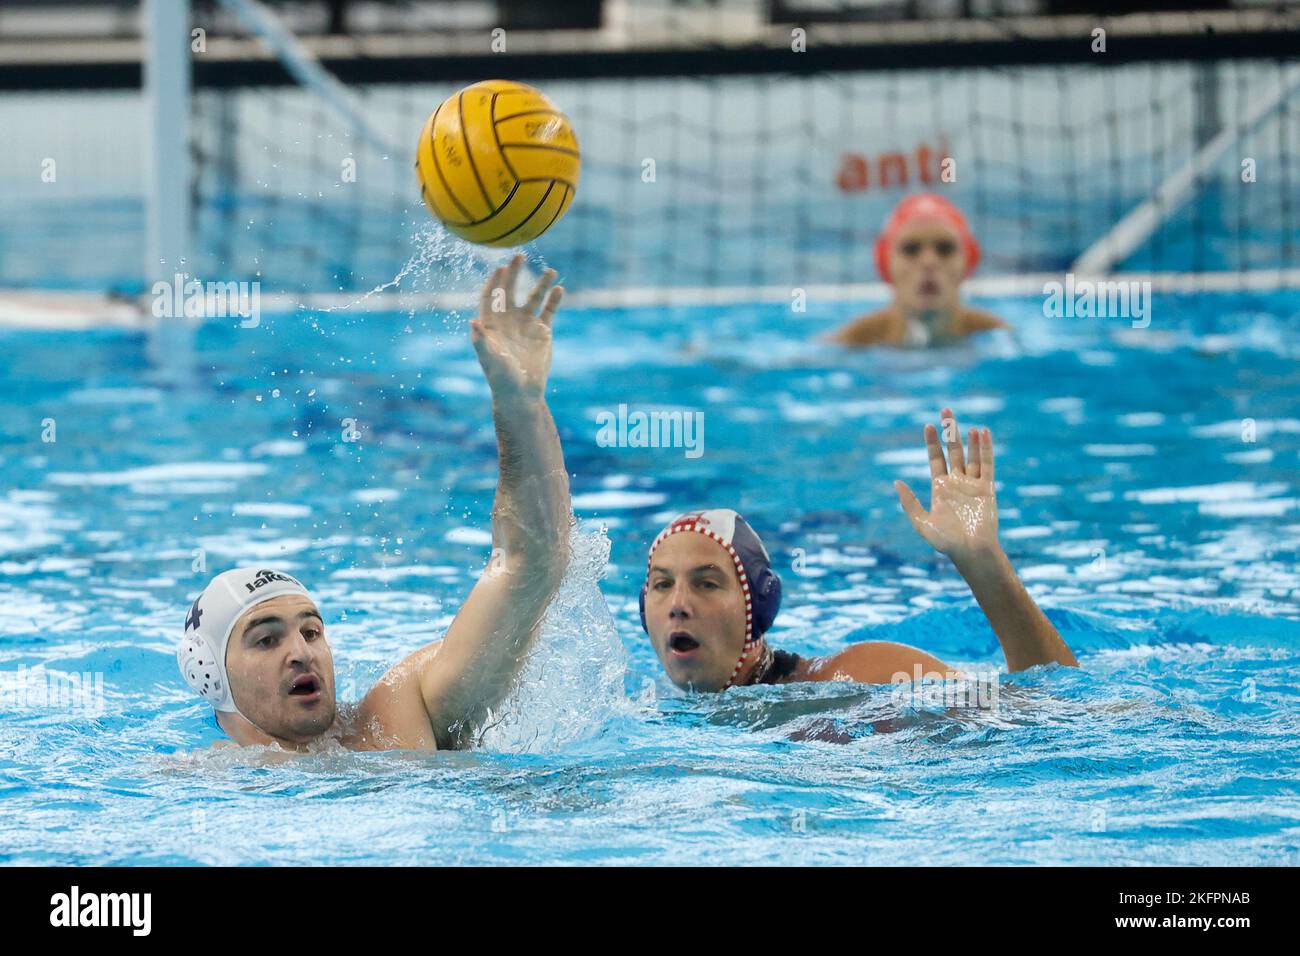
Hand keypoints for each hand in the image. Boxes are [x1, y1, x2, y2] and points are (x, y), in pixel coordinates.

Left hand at [470, 254, 561, 401]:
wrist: (521, 392)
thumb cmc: (500, 377)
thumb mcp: (489, 358)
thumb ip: (481, 340)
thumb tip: (473, 321)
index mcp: (492, 322)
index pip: (491, 295)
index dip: (494, 281)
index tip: (500, 268)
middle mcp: (508, 319)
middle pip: (510, 290)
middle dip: (514, 273)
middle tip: (519, 256)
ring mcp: (526, 323)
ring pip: (533, 297)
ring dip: (541, 283)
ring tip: (551, 270)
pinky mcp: (542, 331)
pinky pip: (549, 311)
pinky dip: (554, 300)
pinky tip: (560, 289)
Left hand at [894, 407, 1000, 566]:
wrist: (971, 552)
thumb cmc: (946, 542)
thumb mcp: (921, 523)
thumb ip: (910, 503)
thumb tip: (896, 482)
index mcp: (940, 488)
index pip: (935, 459)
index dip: (932, 442)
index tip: (928, 425)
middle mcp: (956, 482)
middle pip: (953, 451)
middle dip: (950, 432)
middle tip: (946, 410)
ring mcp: (972, 484)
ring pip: (971, 456)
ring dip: (969, 440)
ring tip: (966, 423)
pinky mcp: (987, 489)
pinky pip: (987, 465)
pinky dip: (985, 449)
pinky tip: (983, 433)